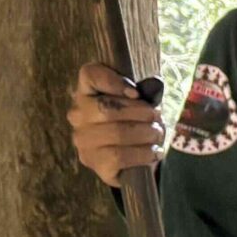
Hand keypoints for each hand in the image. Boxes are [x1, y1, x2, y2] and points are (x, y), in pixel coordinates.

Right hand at [69, 64, 165, 188]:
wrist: (138, 160)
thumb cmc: (139, 125)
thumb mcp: (143, 105)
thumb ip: (145, 93)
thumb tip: (154, 84)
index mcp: (87, 93)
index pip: (90, 74)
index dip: (114, 81)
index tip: (137, 93)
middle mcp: (78, 116)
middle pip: (107, 107)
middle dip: (141, 113)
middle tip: (157, 119)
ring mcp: (83, 141)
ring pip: (116, 132)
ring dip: (147, 133)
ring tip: (157, 135)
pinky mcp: (93, 162)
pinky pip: (120, 156)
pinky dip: (144, 153)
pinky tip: (154, 152)